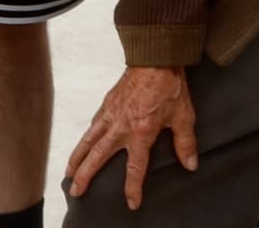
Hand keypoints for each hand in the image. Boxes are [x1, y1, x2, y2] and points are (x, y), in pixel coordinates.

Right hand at [64, 67, 197, 209]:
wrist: (155, 56)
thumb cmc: (170, 86)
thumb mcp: (183, 115)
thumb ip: (185, 142)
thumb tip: (190, 164)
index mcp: (141, 132)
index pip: (135, 168)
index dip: (133, 188)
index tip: (131, 203)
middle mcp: (121, 126)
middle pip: (98, 157)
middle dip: (86, 176)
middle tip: (76, 192)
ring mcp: (111, 114)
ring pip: (88, 141)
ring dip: (77, 158)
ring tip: (69, 173)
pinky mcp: (107, 103)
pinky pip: (92, 124)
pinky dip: (85, 137)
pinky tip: (82, 144)